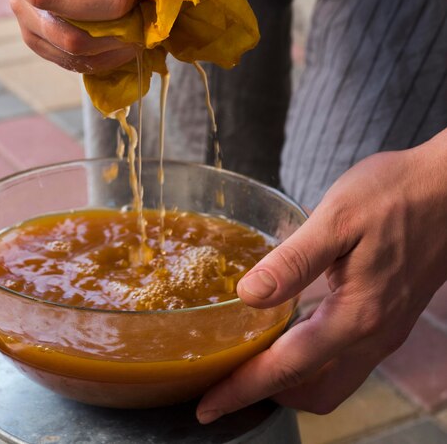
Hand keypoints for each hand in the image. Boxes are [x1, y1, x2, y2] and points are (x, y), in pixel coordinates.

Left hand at [197, 131, 446, 422]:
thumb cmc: (394, 196)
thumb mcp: (337, 219)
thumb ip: (294, 262)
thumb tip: (248, 296)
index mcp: (356, 316)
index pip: (287, 368)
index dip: (244, 389)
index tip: (208, 406)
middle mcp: (373, 335)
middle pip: (313, 391)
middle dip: (266, 394)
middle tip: (223, 382)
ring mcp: (384, 329)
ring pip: (332, 379)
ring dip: (289, 379)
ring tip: (248, 360)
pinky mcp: (388, 316)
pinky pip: (345, 356)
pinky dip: (311, 358)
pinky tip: (287, 330)